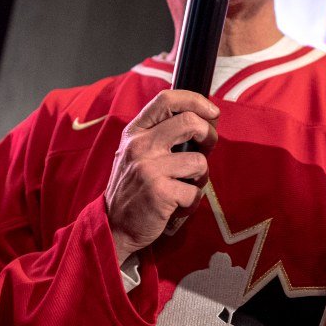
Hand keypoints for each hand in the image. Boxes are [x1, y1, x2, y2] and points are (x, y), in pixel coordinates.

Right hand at [104, 90, 218, 261]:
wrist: (114, 225)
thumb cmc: (133, 188)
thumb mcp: (136, 153)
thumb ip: (160, 135)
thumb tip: (202, 119)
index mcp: (135, 132)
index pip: (167, 99)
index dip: (195, 100)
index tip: (211, 112)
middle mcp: (139, 146)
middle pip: (189, 122)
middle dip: (209, 135)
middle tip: (207, 148)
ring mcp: (148, 168)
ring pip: (198, 161)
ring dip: (200, 177)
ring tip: (185, 186)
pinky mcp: (159, 192)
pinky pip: (194, 191)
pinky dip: (192, 202)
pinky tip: (177, 205)